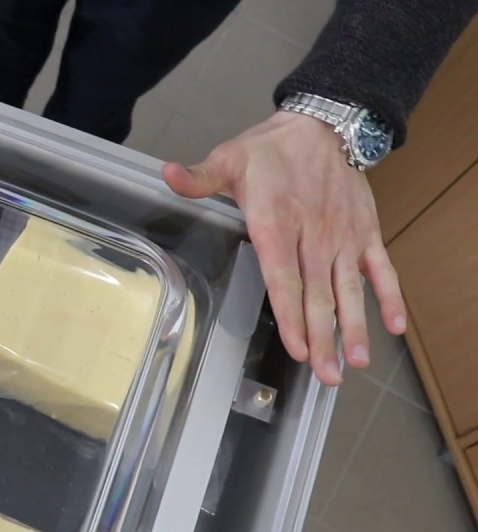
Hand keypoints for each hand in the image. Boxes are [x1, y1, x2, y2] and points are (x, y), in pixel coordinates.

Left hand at [162, 111, 405, 385]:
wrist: (322, 125)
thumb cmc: (270, 150)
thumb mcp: (228, 159)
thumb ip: (200, 178)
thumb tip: (168, 174)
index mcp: (276, 223)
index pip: (283, 278)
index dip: (291, 315)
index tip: (297, 348)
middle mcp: (313, 235)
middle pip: (317, 294)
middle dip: (323, 337)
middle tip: (326, 373)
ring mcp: (342, 236)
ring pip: (350, 288)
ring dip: (355, 326)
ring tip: (357, 360)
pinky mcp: (364, 232)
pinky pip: (380, 268)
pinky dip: (389, 295)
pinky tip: (394, 326)